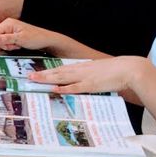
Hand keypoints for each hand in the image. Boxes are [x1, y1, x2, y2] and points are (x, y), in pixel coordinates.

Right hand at [0, 17, 62, 51]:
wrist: (46, 40)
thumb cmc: (35, 38)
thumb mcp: (20, 39)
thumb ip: (5, 39)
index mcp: (7, 23)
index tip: (8, 44)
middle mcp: (7, 24)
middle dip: (3, 44)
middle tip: (14, 45)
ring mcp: (9, 29)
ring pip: (0, 40)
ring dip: (8, 45)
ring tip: (17, 44)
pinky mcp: (12, 34)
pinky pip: (5, 41)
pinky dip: (10, 45)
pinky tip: (18, 44)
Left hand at [28, 56, 148, 93]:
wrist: (128, 69)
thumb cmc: (114, 71)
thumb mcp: (97, 71)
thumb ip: (87, 76)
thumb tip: (79, 82)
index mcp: (81, 67)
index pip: (60, 69)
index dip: (47, 71)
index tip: (36, 73)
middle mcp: (79, 71)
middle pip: (56, 72)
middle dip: (42, 75)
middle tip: (28, 76)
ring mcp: (84, 77)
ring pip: (61, 77)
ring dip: (47, 79)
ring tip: (34, 79)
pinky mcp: (91, 85)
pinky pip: (75, 87)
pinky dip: (64, 88)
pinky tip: (55, 89)